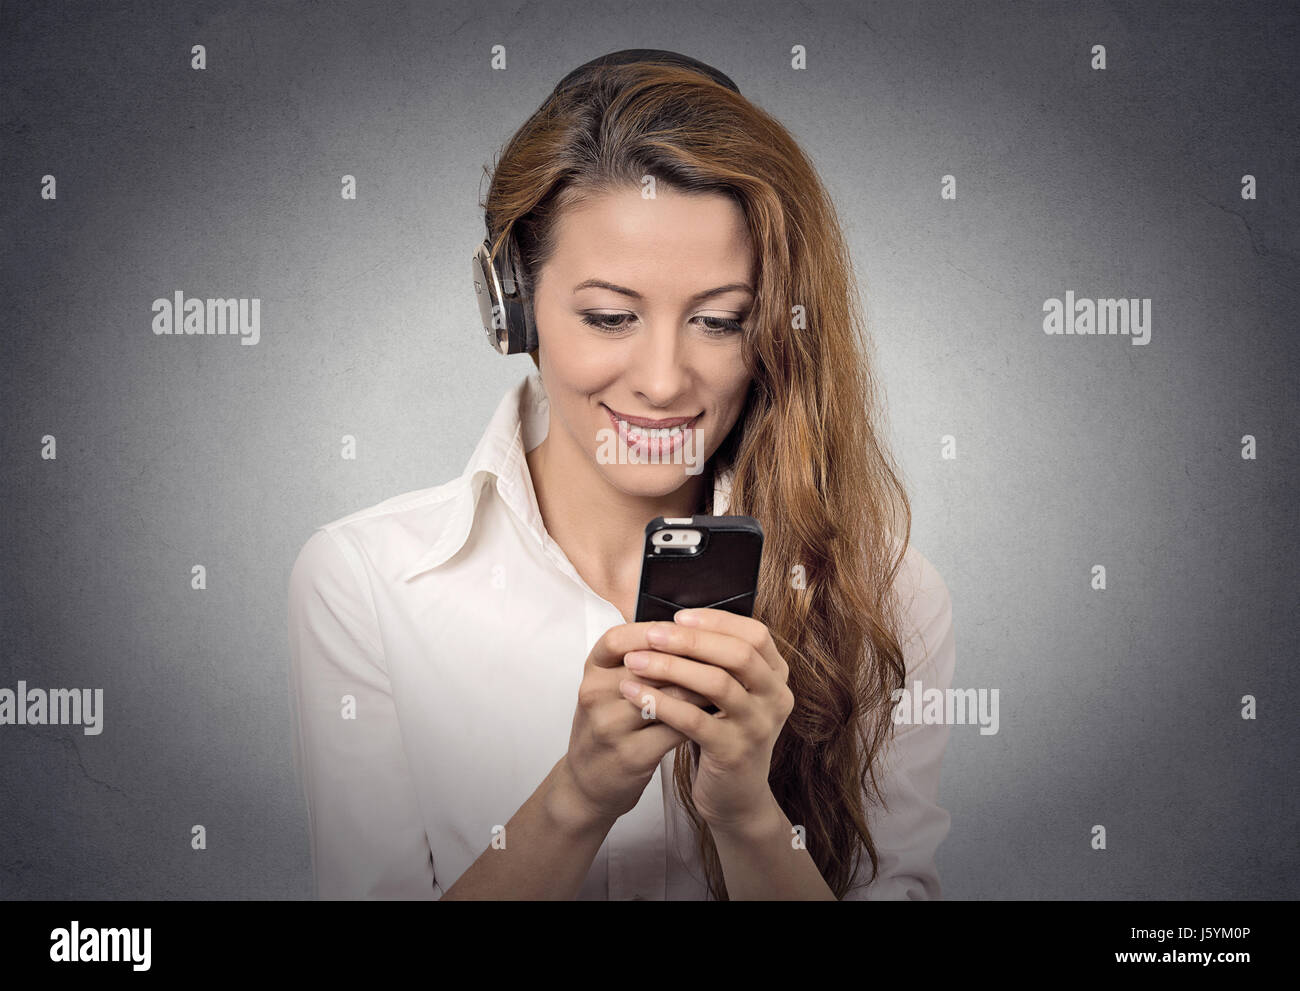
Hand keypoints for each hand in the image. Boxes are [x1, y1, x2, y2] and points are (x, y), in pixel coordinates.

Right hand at [558, 622, 713, 824]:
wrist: (588, 782)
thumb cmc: (609, 724)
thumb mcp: (609, 686)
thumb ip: (639, 659)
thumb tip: (688, 630)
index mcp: (592, 671)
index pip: (619, 639)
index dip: (653, 631)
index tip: (686, 627)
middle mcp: (596, 695)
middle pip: (650, 665)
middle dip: (692, 657)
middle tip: (724, 651)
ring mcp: (611, 726)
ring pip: (670, 695)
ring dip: (705, 685)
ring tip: (729, 678)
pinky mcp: (632, 755)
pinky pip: (677, 728)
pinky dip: (702, 715)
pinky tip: (719, 709)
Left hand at [618, 609, 794, 830]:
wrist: (735, 797)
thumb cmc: (724, 733)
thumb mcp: (731, 695)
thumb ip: (716, 661)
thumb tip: (674, 622)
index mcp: (776, 677)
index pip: (755, 634)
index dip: (717, 621)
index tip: (679, 616)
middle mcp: (776, 698)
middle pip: (738, 654)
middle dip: (691, 640)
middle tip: (652, 634)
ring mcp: (758, 727)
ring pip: (717, 684)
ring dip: (671, 667)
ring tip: (635, 661)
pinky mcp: (734, 753)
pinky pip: (694, 720)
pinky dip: (661, 703)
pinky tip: (635, 694)